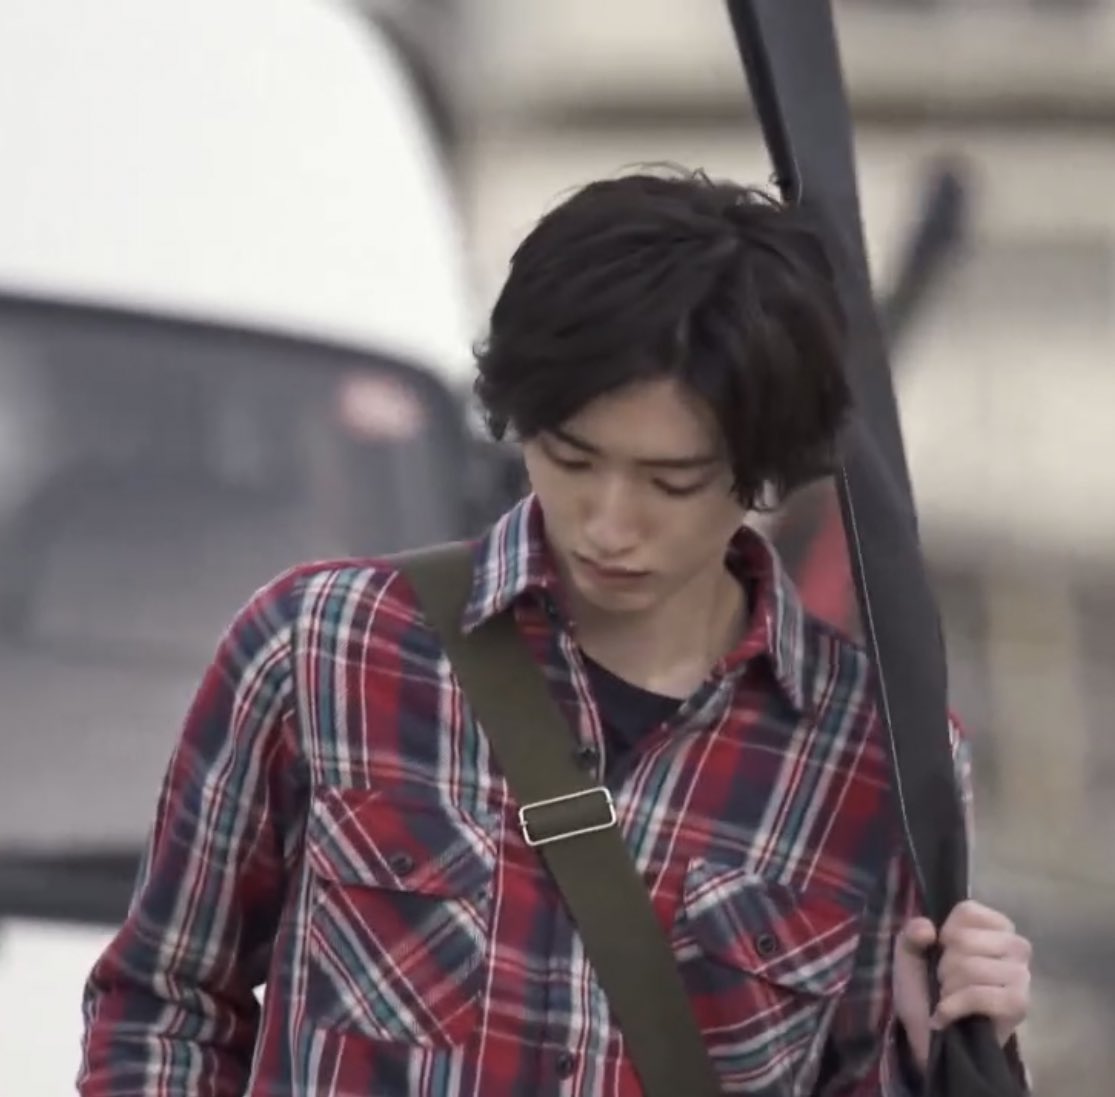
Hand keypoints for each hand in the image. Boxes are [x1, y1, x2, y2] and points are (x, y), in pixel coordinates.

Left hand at [893, 900, 1031, 1071]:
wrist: (930, 1037)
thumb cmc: (926, 989)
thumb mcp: (909, 955)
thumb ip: (911, 934)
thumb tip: (927, 928)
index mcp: (993, 926)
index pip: (968, 912)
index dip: (945, 932)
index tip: (940, 949)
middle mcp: (1015, 946)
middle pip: (966, 940)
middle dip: (944, 964)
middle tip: (944, 981)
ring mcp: (1022, 976)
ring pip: (972, 967)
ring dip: (948, 987)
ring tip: (948, 997)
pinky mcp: (1019, 1005)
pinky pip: (980, 995)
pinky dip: (954, 1006)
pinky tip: (946, 1014)